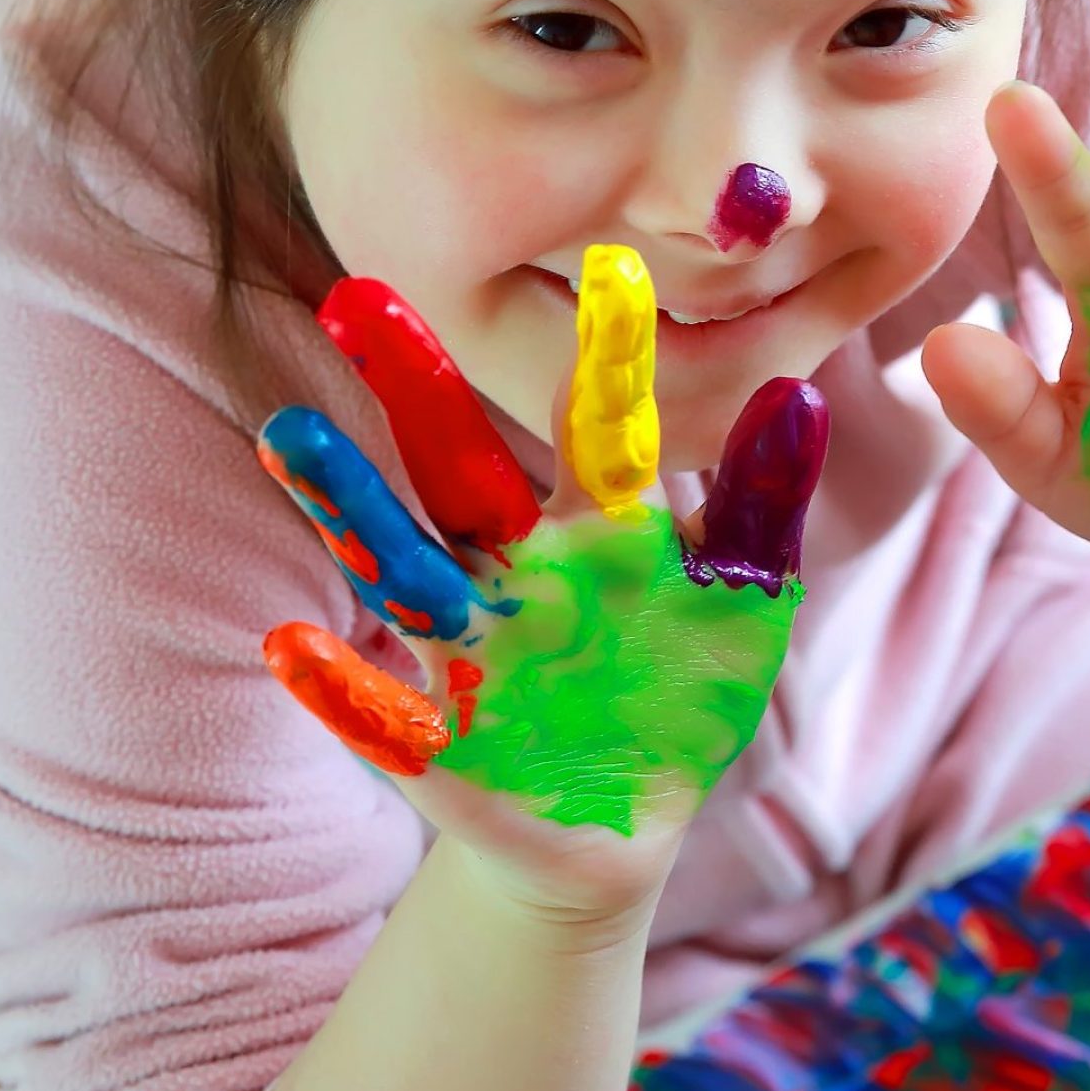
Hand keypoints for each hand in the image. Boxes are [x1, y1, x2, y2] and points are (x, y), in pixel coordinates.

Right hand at [255, 246, 828, 920]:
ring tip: (291, 434)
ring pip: (402, 566)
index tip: (610, 261)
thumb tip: (797, 393)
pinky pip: (383, 714)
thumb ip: (760, 509)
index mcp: (596, 528)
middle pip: (461, 468)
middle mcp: (516, 569)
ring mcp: (470, 651)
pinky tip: (292, 645)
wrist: (620, 829)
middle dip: (415, 390)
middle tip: (360, 293)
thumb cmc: (680, 695)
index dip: (606, 356)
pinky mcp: (438, 747)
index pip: (598, 426)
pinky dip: (340, 686)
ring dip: (348, 505)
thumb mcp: (740, 604)